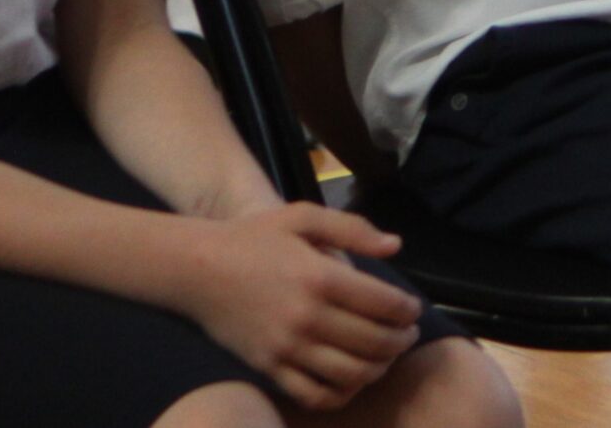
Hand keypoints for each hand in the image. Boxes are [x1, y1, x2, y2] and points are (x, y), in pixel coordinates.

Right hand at [182, 203, 423, 410]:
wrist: (196, 268)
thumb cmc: (254, 238)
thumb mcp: (303, 217)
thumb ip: (353, 229)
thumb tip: (395, 246)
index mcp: (320, 277)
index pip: (384, 305)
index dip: (408, 311)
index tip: (414, 310)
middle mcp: (307, 317)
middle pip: (374, 343)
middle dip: (402, 341)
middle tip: (408, 334)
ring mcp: (287, 348)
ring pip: (351, 374)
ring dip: (379, 369)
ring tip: (386, 357)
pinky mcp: (269, 369)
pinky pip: (315, 394)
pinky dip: (343, 393)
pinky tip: (352, 379)